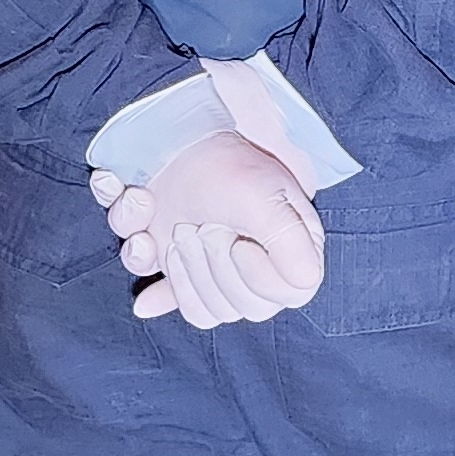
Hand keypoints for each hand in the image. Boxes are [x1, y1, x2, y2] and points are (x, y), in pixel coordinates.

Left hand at [91, 129, 325, 325]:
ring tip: (177, 227)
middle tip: (202, 225)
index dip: (256, 277)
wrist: (175, 145)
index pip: (282, 297)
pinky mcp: (186, 273)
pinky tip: (151, 253)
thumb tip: (304, 285)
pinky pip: (175, 303)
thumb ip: (292, 244)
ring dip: (180, 268)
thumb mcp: (266, 197)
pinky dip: (161, 281)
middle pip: (237, 308)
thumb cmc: (226, 166)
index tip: (237, 243)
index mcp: (293, 249)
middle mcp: (261, 268)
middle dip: (210, 264)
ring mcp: (220, 274)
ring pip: (204, 310)